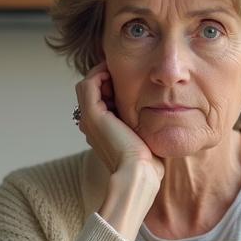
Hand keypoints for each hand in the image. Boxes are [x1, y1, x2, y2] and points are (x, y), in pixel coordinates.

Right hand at [75, 61, 162, 178]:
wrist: (138, 171)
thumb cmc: (145, 160)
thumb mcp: (141, 137)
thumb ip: (139, 125)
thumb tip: (153, 114)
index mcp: (98, 131)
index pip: (97, 100)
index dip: (108, 86)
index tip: (125, 78)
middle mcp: (89, 124)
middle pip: (90, 91)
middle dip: (104, 78)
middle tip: (120, 71)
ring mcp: (88, 119)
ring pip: (87, 86)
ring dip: (101, 74)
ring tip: (116, 69)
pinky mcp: (93, 115)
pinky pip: (88, 85)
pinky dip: (99, 74)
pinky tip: (113, 72)